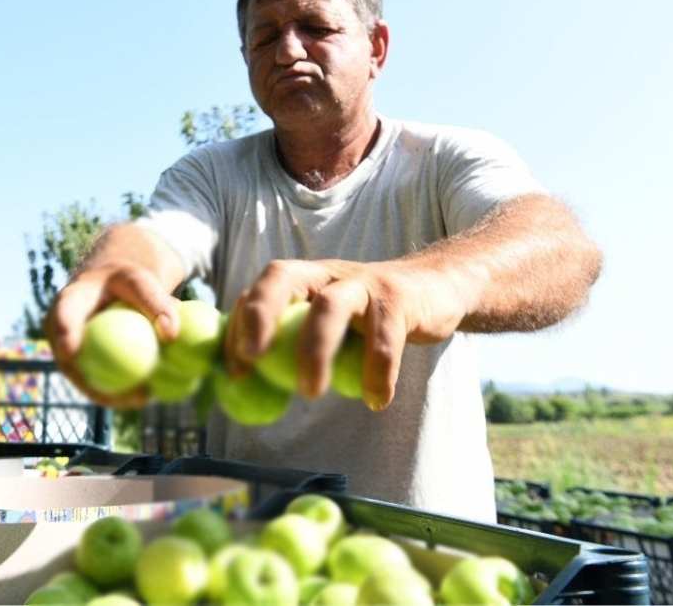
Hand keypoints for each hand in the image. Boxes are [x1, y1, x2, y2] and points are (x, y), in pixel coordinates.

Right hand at [44, 263, 180, 409]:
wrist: (110, 287)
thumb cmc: (126, 281)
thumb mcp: (141, 282)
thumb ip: (157, 303)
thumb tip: (172, 334)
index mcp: (68, 302)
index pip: (63, 317)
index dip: (65, 335)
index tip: (74, 351)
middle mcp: (60, 331)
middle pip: (69, 361)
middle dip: (89, 381)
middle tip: (121, 389)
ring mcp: (68, 352)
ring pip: (83, 378)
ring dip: (110, 394)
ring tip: (143, 397)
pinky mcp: (80, 365)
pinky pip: (97, 381)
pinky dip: (119, 391)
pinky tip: (146, 396)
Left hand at [224, 259, 468, 409]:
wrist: (438, 289)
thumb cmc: (369, 319)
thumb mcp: (327, 324)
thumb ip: (292, 346)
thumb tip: (246, 389)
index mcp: (304, 278)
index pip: (260, 289)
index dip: (241, 323)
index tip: (235, 368)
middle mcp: (328, 273)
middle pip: (284, 278)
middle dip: (261, 314)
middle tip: (253, 358)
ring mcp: (364, 283)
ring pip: (331, 306)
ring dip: (315, 350)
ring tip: (312, 394)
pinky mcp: (400, 299)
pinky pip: (384, 338)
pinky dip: (378, 374)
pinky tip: (375, 400)